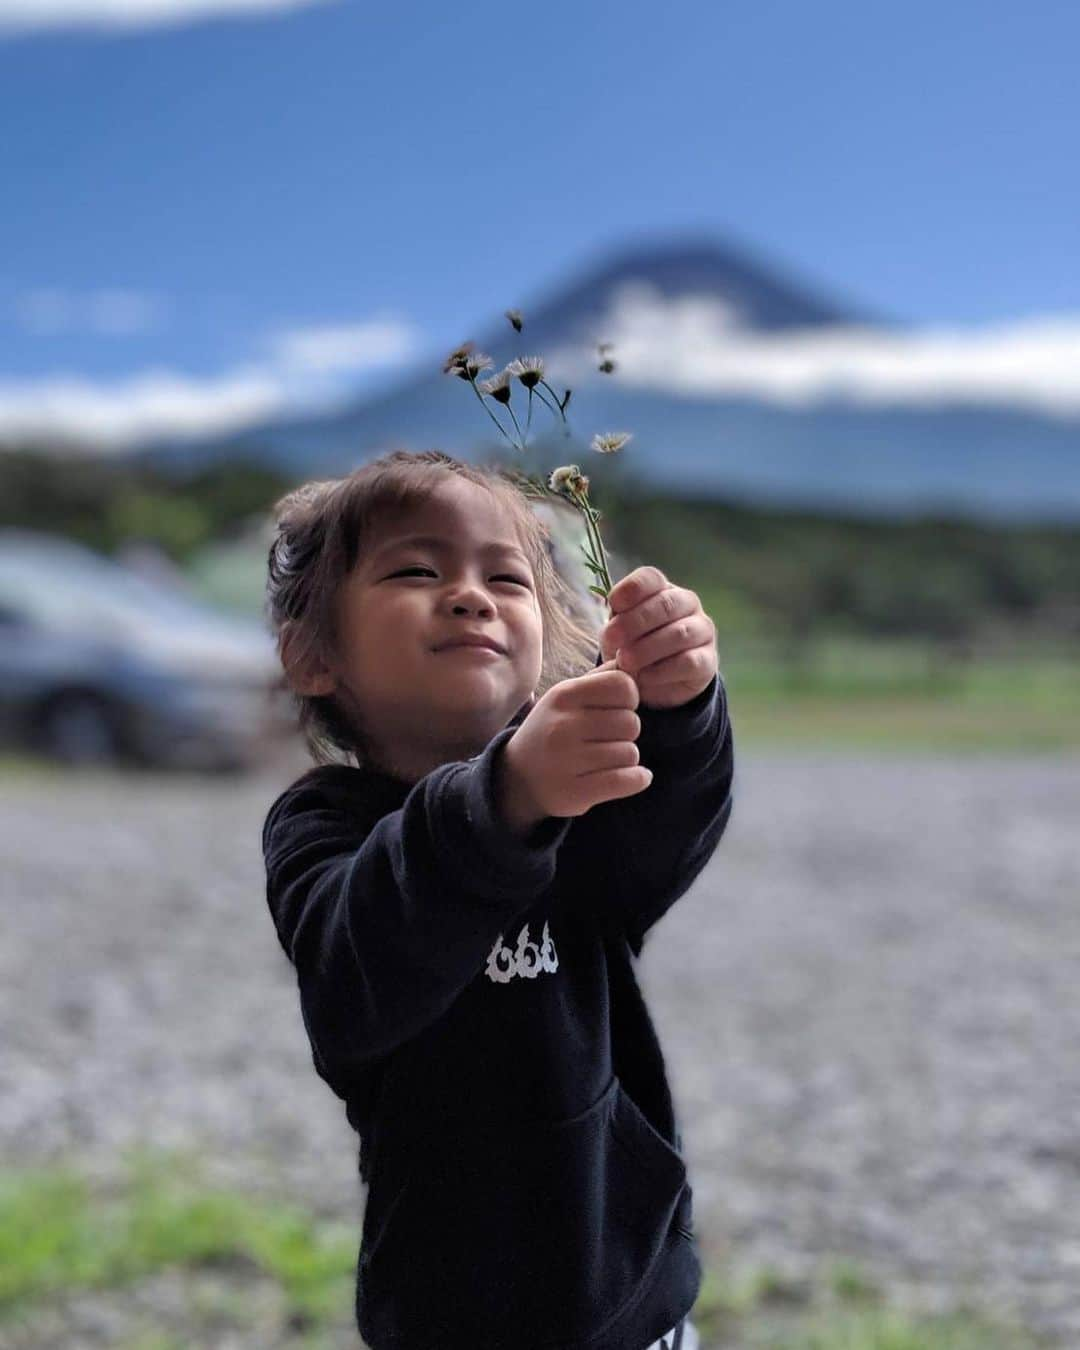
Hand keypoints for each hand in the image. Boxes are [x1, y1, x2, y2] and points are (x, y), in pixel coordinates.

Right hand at [500, 661, 650, 821]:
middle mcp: (563, 725)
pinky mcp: (576, 792)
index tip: (618, 709)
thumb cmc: (552, 729)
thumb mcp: (567, 696)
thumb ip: (600, 678)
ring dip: (626, 758)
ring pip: (630, 753)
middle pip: (631, 722)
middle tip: (607, 738)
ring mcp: (568, 761)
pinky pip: (628, 780)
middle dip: (626, 732)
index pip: (623, 686)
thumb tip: (632, 661)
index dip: (629, 699)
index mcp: (564, 696)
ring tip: (606, 758)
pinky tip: (632, 777)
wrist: (518, 777)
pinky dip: (637, 779)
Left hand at [598, 566, 717, 709]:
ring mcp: (701, 630)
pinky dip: (662, 671)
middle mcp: (687, 603)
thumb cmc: (633, 645)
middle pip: (665, 603)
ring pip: (679, 633)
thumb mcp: (618, 630)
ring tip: (624, 662)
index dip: (631, 588)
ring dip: (647, 648)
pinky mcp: (707, 660)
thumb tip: (612, 628)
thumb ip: (615, 623)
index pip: (650, 578)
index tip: (613, 604)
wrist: (655, 681)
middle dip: (635, 621)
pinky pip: (688, 662)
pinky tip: (642, 678)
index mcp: (661, 589)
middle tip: (611, 639)